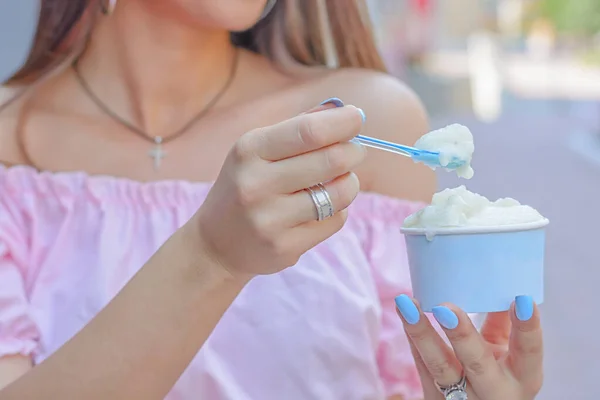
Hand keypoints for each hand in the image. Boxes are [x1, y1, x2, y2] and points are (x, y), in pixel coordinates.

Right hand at [194, 100, 365, 277]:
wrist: (216, 244)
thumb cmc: (247, 185)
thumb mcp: (258, 150)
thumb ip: (299, 127)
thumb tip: (345, 111)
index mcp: (250, 150)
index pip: (309, 130)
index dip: (343, 122)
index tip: (356, 117)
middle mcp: (256, 183)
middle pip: (332, 160)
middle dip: (353, 152)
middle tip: (355, 151)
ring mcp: (269, 219)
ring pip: (340, 194)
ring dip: (349, 183)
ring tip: (338, 181)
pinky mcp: (284, 247)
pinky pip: (335, 221)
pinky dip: (337, 211)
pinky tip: (319, 209)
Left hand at [395, 295, 542, 399]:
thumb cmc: (497, 374)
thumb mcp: (508, 354)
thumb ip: (503, 322)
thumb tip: (497, 280)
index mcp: (521, 377)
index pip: (528, 352)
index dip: (528, 328)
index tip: (522, 299)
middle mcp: (493, 390)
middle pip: (476, 364)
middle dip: (461, 336)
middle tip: (445, 308)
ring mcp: (461, 399)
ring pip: (439, 366)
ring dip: (422, 334)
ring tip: (407, 305)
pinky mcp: (433, 398)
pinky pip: (420, 364)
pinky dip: (412, 336)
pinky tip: (404, 311)